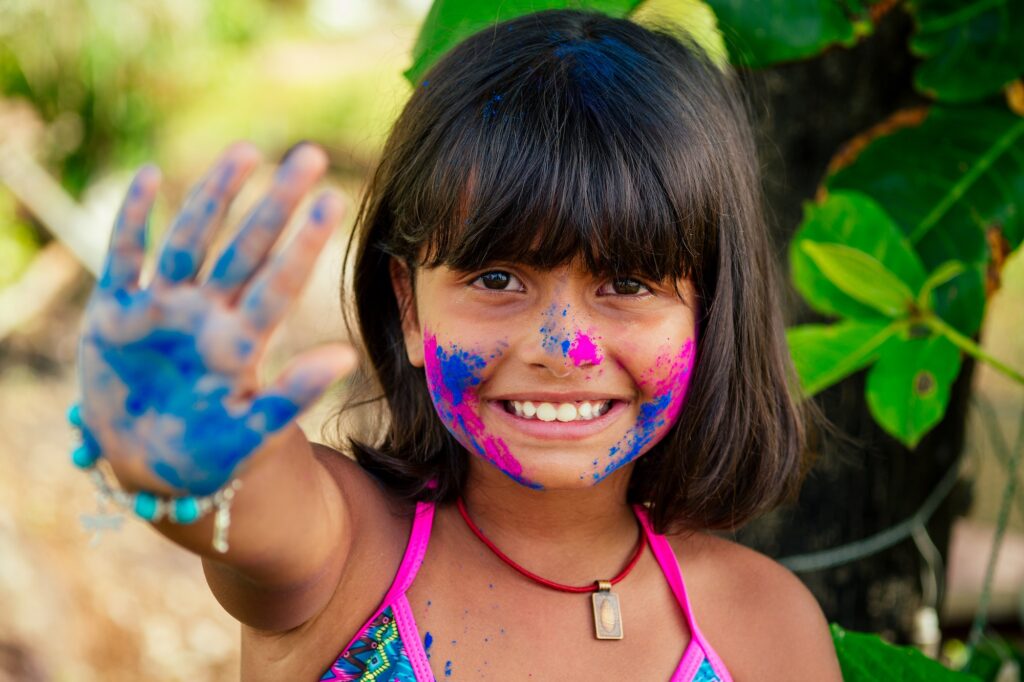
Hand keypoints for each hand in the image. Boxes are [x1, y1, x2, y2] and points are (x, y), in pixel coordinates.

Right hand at [77, 142, 355, 495]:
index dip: (302, 243)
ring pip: (191, 240)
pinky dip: (132, 220)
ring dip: (214, 197)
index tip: (334, 201)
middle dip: (275, 203)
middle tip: (309, 156)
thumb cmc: (208, 455)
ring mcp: (162, 310)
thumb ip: (292, 396)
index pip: (278, 282)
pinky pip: (124, 257)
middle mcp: (206, 315)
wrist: (148, 469)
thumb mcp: (250, 431)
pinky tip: (150, 177)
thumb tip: (347, 357)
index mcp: (239, 342)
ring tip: (247, 153)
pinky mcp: (116, 314)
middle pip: (245, 248)